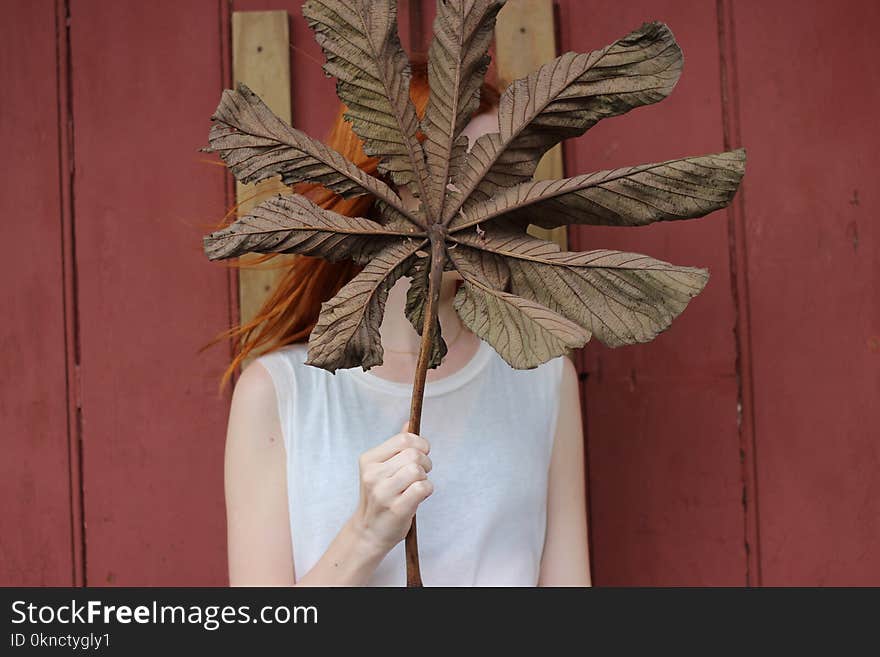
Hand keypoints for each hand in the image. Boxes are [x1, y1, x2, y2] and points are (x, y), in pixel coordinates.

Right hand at [349, 424, 433, 553]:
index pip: (403, 439)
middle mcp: (373, 474)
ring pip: (418, 470)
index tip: (422, 453)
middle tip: (421, 472)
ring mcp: (383, 492)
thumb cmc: (380, 497)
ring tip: (417, 485)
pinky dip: (427, 490)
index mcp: (369, 460)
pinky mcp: (396, 508)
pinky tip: (419, 496)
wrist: (369, 531)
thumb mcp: (382, 469)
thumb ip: (396, 446)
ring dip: (425, 477)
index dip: (420, 444)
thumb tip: (409, 423)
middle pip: (414, 454)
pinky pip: (423, 488)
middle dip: (425, 462)